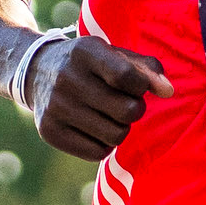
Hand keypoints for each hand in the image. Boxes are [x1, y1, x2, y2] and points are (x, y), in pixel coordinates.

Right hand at [25, 31, 168, 159]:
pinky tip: (96, 129)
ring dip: (121, 129)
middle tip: (125, 104)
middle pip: (127, 112)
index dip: (142, 86)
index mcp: (84, 52)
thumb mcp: (114, 54)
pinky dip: (104, 145)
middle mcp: (66, 78)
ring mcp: (55, 107)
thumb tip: (168, 91)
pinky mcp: (49, 131)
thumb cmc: (90, 64)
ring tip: (110, 117)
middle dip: (134, 110)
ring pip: (115, 136)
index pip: (128, 77)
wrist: (37, 72)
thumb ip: (146, 69)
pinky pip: (97, 152)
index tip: (137, 86)